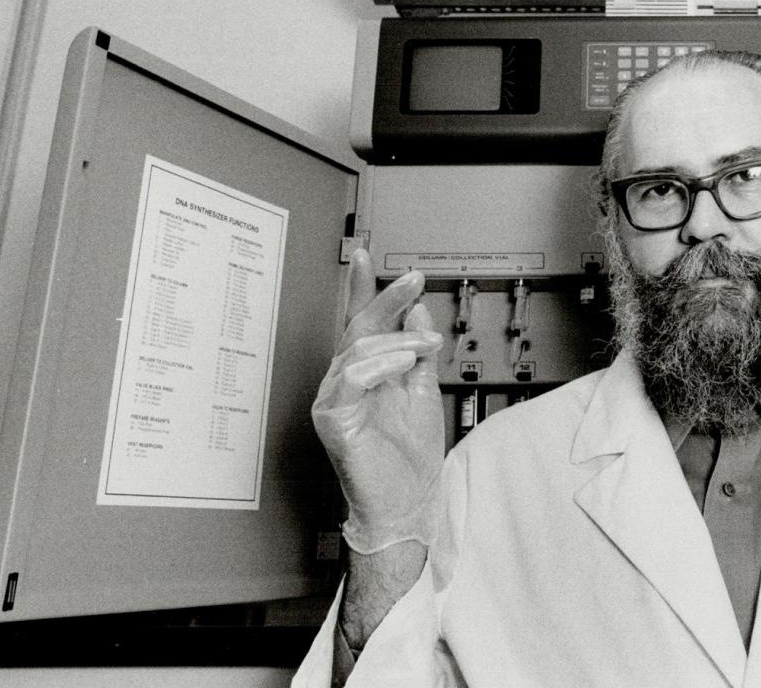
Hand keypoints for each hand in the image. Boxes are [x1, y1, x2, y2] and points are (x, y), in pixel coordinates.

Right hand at [312, 249, 446, 553]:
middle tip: (413, 279)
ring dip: (398, 338)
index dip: (362, 288)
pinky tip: (403, 362)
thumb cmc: (409, 461)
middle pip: (358, 326)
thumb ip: (418, 352)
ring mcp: (335, 399)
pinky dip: (379, 364)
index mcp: (366, 374)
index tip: (365, 256)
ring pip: (357, 347)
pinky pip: (350, 378)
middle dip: (386, 298)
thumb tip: (418, 311)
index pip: (361, 323)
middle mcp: (346, 382)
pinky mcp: (332, 418)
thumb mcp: (424, 392)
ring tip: (428, 343)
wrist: (406, 504)